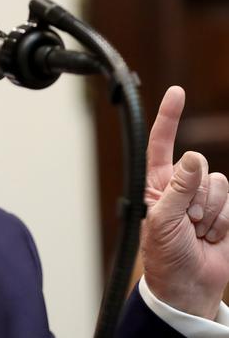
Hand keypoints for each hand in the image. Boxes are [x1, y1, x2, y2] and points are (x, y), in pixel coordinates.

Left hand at [142, 86, 228, 318]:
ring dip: (210, 211)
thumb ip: (179, 188)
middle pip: (198, 165)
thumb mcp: (162, 220)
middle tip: (185, 221)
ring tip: (196, 231)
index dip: (169, 117)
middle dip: (196, 195)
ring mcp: (203, 198)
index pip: (161, 144)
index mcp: (155, 183)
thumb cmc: (164, 254)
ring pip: (219, 183)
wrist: (188, 285)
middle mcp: (179, 185)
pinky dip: (223, 222)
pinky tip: (211, 237)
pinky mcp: (223, 212)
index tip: (177, 92)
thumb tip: (193, 158)